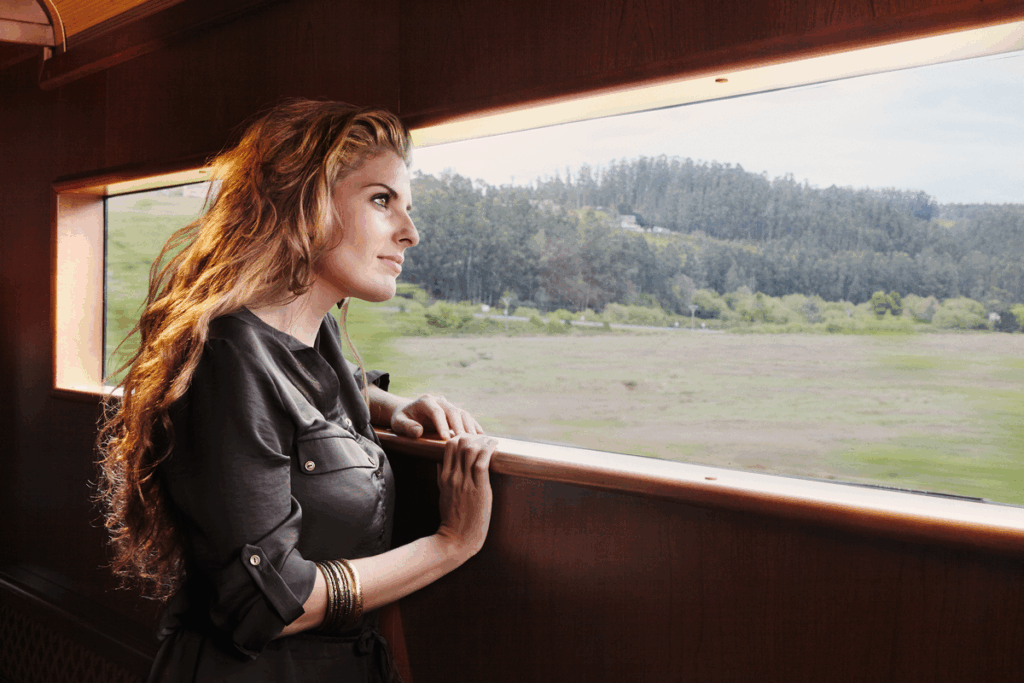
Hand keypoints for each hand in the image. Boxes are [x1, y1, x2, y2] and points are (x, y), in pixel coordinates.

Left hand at [391, 393, 484, 439]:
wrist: (408, 413)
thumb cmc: (402, 419)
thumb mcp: (398, 423)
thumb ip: (406, 426)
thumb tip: (418, 431)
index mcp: (425, 401)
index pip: (436, 411)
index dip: (442, 424)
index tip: (445, 438)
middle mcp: (439, 401)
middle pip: (453, 411)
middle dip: (458, 426)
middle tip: (463, 441)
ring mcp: (448, 406)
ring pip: (462, 414)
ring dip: (469, 427)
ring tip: (474, 440)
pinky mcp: (455, 413)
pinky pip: (467, 418)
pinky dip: (474, 426)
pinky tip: (481, 437)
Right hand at [436, 434, 496, 558]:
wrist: (457, 538)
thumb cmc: (452, 517)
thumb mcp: (442, 494)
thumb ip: (441, 477)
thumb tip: (440, 463)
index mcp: (444, 476)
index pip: (449, 445)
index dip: (462, 436)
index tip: (473, 438)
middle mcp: (453, 476)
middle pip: (460, 443)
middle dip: (473, 436)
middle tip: (484, 438)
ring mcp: (465, 482)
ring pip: (471, 450)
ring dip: (483, 441)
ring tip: (491, 441)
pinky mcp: (478, 489)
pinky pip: (482, 462)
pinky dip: (489, 450)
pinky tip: (495, 446)